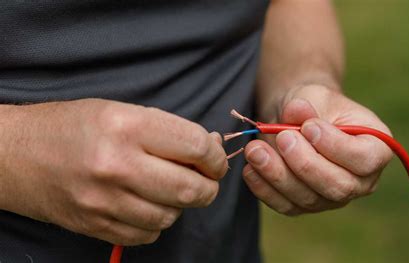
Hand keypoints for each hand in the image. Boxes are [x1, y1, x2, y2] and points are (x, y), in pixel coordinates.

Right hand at [0, 99, 227, 244]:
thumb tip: (211, 147)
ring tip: (167, 188)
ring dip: (180, 204)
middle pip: (191, 189)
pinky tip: (145, 203)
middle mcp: (117, 165)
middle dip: (209, 186)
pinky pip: (148, 234)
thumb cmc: (72, 126)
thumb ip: (168, 130)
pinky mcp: (95, 225)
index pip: (196, 146)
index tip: (214, 159)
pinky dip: (156, 221)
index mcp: (127, 126)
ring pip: (171, 216)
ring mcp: (104, 201)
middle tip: (205, 179)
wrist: (15, 154)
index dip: (215, 156)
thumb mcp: (121, 110)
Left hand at [243, 85, 392, 215]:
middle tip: (282, 138)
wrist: (295, 118)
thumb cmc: (314, 104)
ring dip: (278, 175)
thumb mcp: (313, 94)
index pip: (365, 159)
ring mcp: (332, 197)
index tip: (309, 127)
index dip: (335, 147)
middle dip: (305, 164)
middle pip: (338, 186)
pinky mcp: (304, 204)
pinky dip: (265, 189)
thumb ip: (307, 102)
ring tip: (255, 150)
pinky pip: (286, 205)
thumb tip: (296, 111)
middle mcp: (360, 180)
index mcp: (376, 149)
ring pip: (308, 198)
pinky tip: (250, 170)